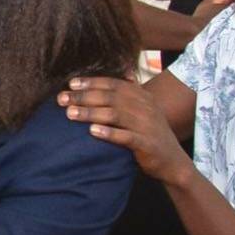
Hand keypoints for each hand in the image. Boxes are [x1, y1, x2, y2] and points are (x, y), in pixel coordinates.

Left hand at [57, 77, 193, 184]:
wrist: (173, 162)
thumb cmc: (151, 135)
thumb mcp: (145, 110)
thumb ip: (131, 94)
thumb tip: (122, 72)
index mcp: (142, 97)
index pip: (114, 84)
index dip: (92, 82)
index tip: (71, 84)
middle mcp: (145, 107)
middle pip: (110, 97)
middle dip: (84, 96)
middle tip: (62, 99)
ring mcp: (147, 125)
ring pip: (115, 114)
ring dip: (90, 113)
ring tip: (70, 114)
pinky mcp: (147, 144)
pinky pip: (126, 136)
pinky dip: (109, 133)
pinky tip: (92, 132)